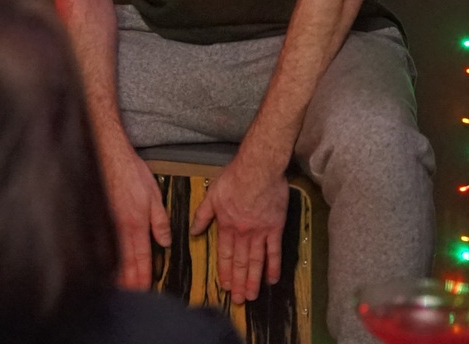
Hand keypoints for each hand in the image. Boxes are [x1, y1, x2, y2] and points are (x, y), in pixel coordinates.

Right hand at [101, 144, 172, 290]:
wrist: (108, 156)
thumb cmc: (130, 172)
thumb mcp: (154, 195)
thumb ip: (160, 221)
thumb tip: (164, 242)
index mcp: (137, 223)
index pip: (142, 257)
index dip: (144, 276)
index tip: (146, 289)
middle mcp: (120, 227)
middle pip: (125, 262)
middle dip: (130, 281)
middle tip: (132, 296)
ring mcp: (107, 223)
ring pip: (113, 256)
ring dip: (117, 274)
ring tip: (119, 288)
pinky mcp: (98, 217)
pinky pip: (103, 244)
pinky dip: (105, 258)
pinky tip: (105, 265)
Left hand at [190, 152, 288, 300]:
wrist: (258, 169)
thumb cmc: (234, 178)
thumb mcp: (211, 194)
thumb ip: (202, 215)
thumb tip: (193, 231)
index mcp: (226, 225)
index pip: (224, 254)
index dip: (224, 272)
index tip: (224, 286)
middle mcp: (242, 233)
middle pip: (240, 262)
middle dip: (238, 283)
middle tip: (238, 300)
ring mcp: (260, 232)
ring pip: (256, 261)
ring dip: (253, 280)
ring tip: (251, 296)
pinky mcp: (275, 228)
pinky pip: (275, 251)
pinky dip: (273, 266)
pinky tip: (272, 279)